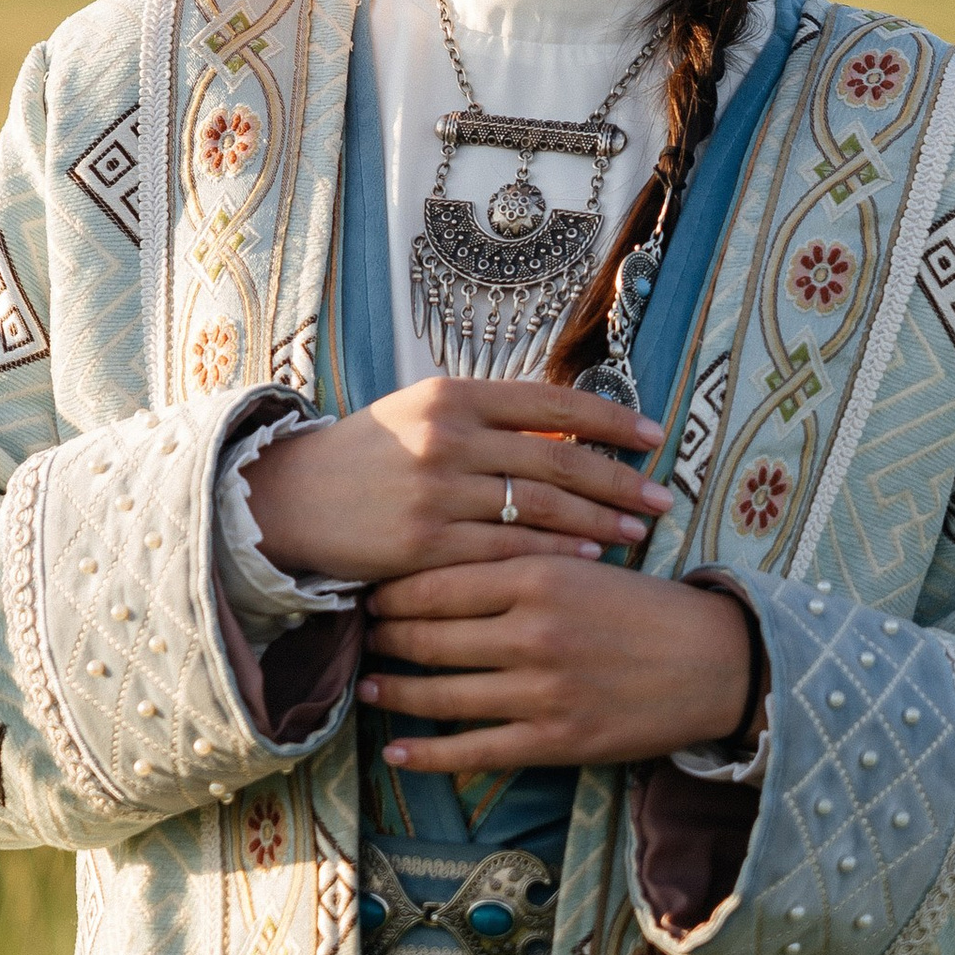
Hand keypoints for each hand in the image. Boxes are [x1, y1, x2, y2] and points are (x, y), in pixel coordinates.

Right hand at [245, 377, 671, 588]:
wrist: (291, 498)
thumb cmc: (368, 456)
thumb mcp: (422, 414)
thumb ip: (488, 418)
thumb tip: (568, 426)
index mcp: (452, 395)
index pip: (552, 402)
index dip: (611, 420)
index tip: (655, 436)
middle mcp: (448, 437)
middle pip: (558, 458)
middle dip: (620, 480)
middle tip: (663, 496)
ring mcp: (436, 492)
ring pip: (541, 507)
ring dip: (599, 521)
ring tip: (638, 530)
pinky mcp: (424, 545)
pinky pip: (508, 551)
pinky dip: (556, 553)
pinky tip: (591, 559)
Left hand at [361, 559, 755, 773]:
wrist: (716, 661)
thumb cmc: (646, 606)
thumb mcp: (583, 561)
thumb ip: (518, 557)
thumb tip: (446, 556)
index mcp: (539, 574)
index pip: (437, 581)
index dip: (392, 591)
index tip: (370, 591)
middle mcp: (533, 631)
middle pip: (428, 636)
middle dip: (384, 638)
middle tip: (362, 635)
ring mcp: (542, 691)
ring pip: (442, 694)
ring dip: (394, 693)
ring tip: (368, 687)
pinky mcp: (556, 740)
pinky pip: (475, 751)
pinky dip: (427, 754)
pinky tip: (396, 752)